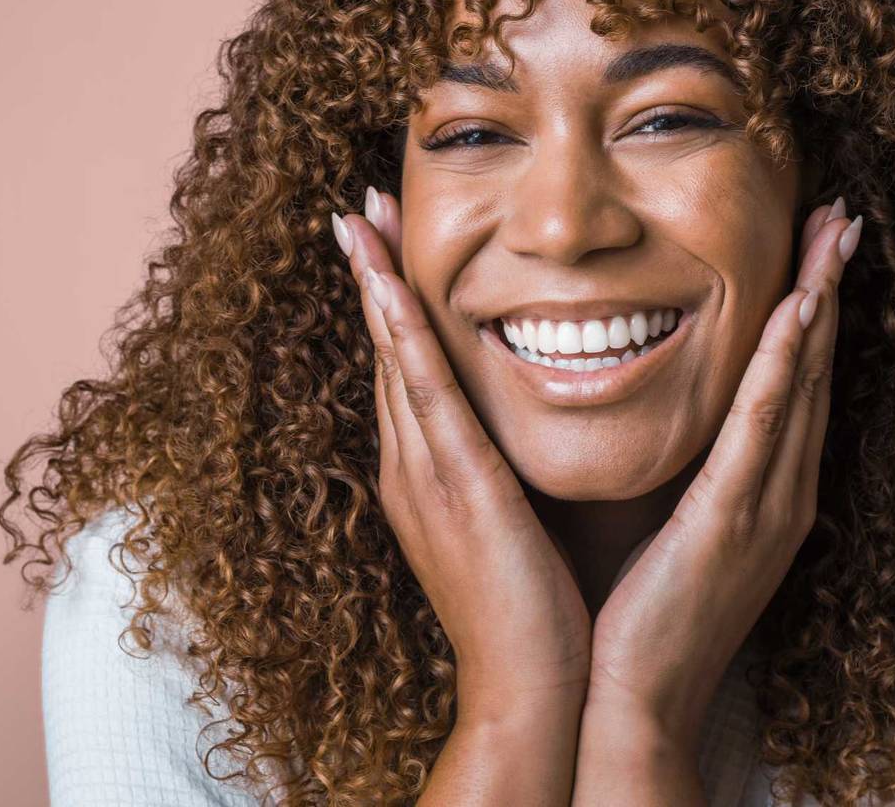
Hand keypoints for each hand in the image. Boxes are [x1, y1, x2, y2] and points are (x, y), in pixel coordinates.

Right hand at [332, 189, 592, 724]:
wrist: (531, 689)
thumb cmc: (536, 608)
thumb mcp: (514, 521)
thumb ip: (507, 467)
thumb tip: (527, 419)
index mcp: (428, 473)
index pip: (407, 368)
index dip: (391, 302)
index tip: (384, 241)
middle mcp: (412, 465)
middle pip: (389, 350)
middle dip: (372, 275)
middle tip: (359, 204)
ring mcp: (425, 475)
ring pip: (396, 357)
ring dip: (377, 282)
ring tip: (361, 216)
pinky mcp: (456, 487)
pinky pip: (425, 394)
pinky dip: (402, 334)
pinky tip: (388, 283)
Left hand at [584, 198, 861, 750]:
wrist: (633, 699)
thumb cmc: (641, 610)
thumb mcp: (672, 522)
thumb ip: (685, 466)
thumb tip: (663, 408)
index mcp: (765, 488)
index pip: (792, 380)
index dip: (809, 309)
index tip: (815, 244)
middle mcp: (782, 489)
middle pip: (810, 368)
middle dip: (828, 287)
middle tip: (841, 213)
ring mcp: (767, 505)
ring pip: (798, 383)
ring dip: (818, 303)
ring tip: (832, 234)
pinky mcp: (733, 520)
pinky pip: (762, 427)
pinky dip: (783, 365)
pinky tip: (796, 311)